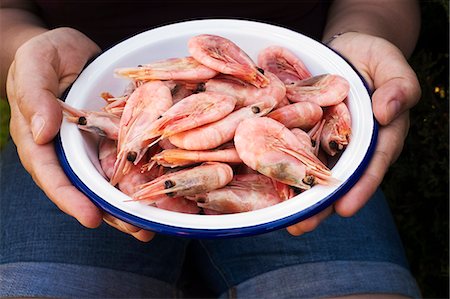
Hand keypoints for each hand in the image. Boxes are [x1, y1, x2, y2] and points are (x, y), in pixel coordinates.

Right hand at [6, 27, 153, 241]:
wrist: (70, 51)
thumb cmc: (45, 55)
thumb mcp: (34, 64)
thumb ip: (33, 95)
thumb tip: (41, 133)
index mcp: (40, 141)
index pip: (51, 175)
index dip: (69, 199)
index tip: (90, 217)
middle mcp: (66, 152)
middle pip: (84, 189)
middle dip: (109, 213)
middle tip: (137, 231)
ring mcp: (90, 148)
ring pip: (107, 182)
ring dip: (128, 205)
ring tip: (152, 224)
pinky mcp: (111, 140)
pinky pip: (124, 163)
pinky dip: (140, 178)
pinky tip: (159, 190)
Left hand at [287, 32, 420, 235]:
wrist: (346, 50)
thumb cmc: (374, 58)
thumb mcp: (392, 66)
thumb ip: (399, 88)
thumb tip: (387, 112)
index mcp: (378, 137)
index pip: (372, 164)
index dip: (361, 187)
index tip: (346, 208)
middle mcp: (349, 146)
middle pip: (337, 178)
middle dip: (320, 205)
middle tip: (300, 226)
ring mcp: (324, 141)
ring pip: (310, 170)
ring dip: (295, 194)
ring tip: (277, 217)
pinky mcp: (302, 131)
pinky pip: (290, 148)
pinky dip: (277, 163)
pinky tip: (260, 179)